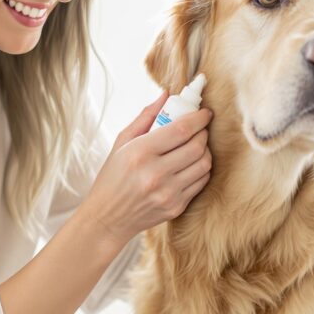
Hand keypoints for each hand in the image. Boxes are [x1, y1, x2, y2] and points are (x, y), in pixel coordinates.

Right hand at [81, 91, 212, 246]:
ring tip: (196, 145)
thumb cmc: (112, 177)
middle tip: (200, 128)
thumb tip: (167, 95)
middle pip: (197, 146)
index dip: (198, 118)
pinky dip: (202, 169)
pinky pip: (201, 182)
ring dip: (205, 150)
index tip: (205, 112)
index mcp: (140, 153)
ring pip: (204, 164)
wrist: (107, 218)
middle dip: (203, 133)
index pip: (181, 130)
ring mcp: (168, 193)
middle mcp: (155, 174)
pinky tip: (192, 164)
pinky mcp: (176, 207)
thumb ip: (146, 117)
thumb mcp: (121, 143)